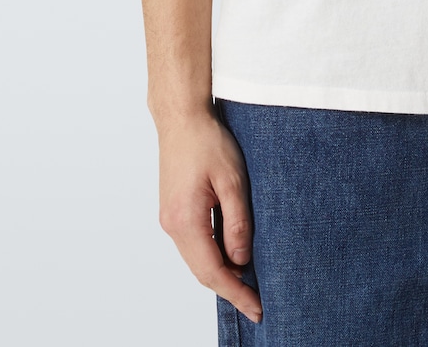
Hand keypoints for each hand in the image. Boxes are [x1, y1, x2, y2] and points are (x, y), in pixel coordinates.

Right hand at [155, 106, 263, 323]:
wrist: (181, 119)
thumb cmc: (208, 142)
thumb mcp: (233, 180)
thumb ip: (238, 222)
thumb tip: (242, 260)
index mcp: (186, 220)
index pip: (213, 270)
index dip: (236, 292)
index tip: (257, 307)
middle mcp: (172, 226)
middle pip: (202, 271)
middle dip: (230, 289)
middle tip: (257, 303)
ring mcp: (170, 219)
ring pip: (196, 260)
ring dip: (220, 273)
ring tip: (249, 284)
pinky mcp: (173, 211)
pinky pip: (193, 245)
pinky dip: (211, 256)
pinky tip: (230, 256)